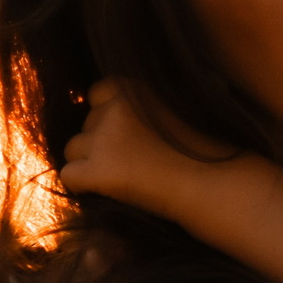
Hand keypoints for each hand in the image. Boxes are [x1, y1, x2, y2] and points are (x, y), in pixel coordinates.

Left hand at [57, 80, 213, 214]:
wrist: (212, 183)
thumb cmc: (201, 152)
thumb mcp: (172, 111)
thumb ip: (142, 108)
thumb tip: (113, 120)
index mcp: (132, 89)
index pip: (97, 93)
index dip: (106, 116)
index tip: (125, 135)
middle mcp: (113, 109)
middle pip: (85, 125)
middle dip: (99, 143)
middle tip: (131, 163)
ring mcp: (103, 139)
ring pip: (73, 150)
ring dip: (89, 163)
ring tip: (123, 179)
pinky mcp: (98, 170)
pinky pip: (69, 176)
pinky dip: (82, 187)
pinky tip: (107, 192)